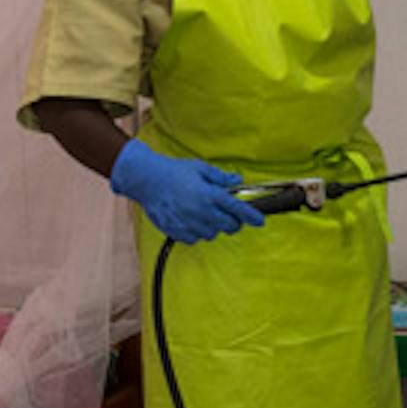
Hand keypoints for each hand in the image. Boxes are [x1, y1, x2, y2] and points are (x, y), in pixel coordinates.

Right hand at [110, 138, 264, 243]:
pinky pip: (195, 239)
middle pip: (229, 226)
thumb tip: (238, 180)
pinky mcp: (177, 231)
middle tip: (230, 215)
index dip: (252, 216)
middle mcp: (200, 211)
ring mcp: (188, 223)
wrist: (146, 180)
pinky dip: (197, 232)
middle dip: (234, 222)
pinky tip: (192, 219)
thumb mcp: (200, 168)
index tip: (260, 221)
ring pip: (212, 234)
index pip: (237, 209)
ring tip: (205, 214)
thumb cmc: (173, 172)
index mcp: (209, 194)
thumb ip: (220, 178)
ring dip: (214, 227)